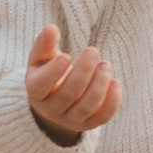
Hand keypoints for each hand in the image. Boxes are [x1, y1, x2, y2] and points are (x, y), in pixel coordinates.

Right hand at [26, 24, 119, 146]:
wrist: (55, 100)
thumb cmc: (48, 71)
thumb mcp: (42, 58)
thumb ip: (45, 44)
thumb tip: (51, 28)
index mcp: (36, 91)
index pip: (41, 86)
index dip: (53, 72)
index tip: (66, 56)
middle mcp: (51, 109)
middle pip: (67, 94)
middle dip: (82, 72)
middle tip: (93, 51)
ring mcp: (70, 119)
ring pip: (86, 107)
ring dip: (98, 85)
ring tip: (105, 65)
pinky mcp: (88, 124)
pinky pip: (102, 118)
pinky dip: (112, 102)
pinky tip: (116, 82)